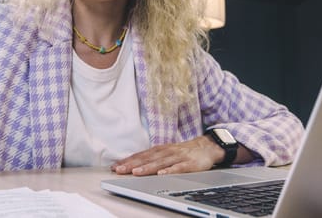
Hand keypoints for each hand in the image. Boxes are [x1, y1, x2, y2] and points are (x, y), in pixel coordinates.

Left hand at [110, 135, 224, 175]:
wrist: (206, 147)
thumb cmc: (183, 152)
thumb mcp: (166, 152)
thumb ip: (152, 158)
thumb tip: (133, 165)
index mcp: (159, 150)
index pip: (140, 155)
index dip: (127, 161)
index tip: (115, 167)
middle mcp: (166, 152)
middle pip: (147, 158)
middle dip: (132, 164)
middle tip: (119, 170)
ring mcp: (177, 157)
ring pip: (160, 163)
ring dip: (147, 167)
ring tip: (136, 172)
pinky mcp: (189, 163)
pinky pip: (179, 167)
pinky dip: (170, 170)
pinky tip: (162, 174)